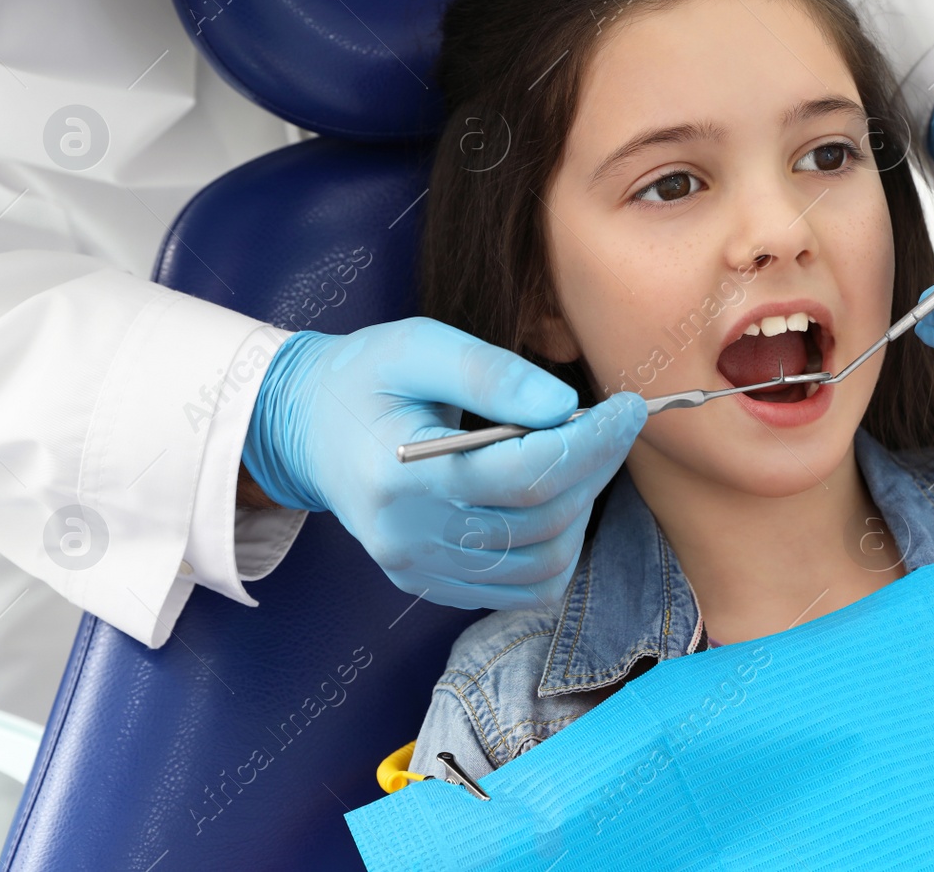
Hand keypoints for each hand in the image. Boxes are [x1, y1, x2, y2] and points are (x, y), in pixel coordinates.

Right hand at [242, 318, 645, 609]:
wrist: (303, 427)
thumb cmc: (363, 377)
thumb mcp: (417, 345)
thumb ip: (490, 372)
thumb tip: (565, 406)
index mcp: (401, 475)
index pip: (523, 475)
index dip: (592, 443)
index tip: (629, 408)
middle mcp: (409, 537)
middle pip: (540, 520)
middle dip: (593, 469)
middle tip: (608, 424)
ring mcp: (418, 570)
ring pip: (541, 564)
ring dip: (579, 510)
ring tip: (574, 459)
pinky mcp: (430, 585)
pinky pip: (521, 589)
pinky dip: (555, 548)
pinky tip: (550, 501)